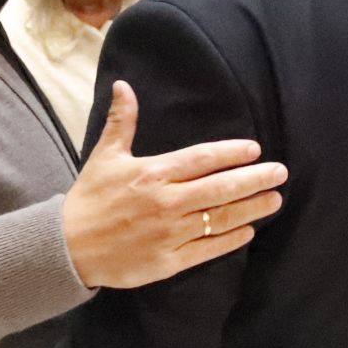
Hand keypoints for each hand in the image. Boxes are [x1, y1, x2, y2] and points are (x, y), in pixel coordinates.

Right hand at [61, 82, 286, 289]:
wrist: (67, 248)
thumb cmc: (89, 199)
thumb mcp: (105, 156)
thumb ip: (122, 122)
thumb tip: (125, 85)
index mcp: (153, 174)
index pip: (202, 159)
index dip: (231, 153)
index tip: (254, 149)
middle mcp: (166, 202)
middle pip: (220, 188)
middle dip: (255, 179)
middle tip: (280, 173)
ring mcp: (170, 234)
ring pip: (220, 218)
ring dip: (251, 209)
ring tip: (274, 200)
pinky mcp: (169, 261)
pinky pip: (208, 249)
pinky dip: (230, 239)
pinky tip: (248, 230)